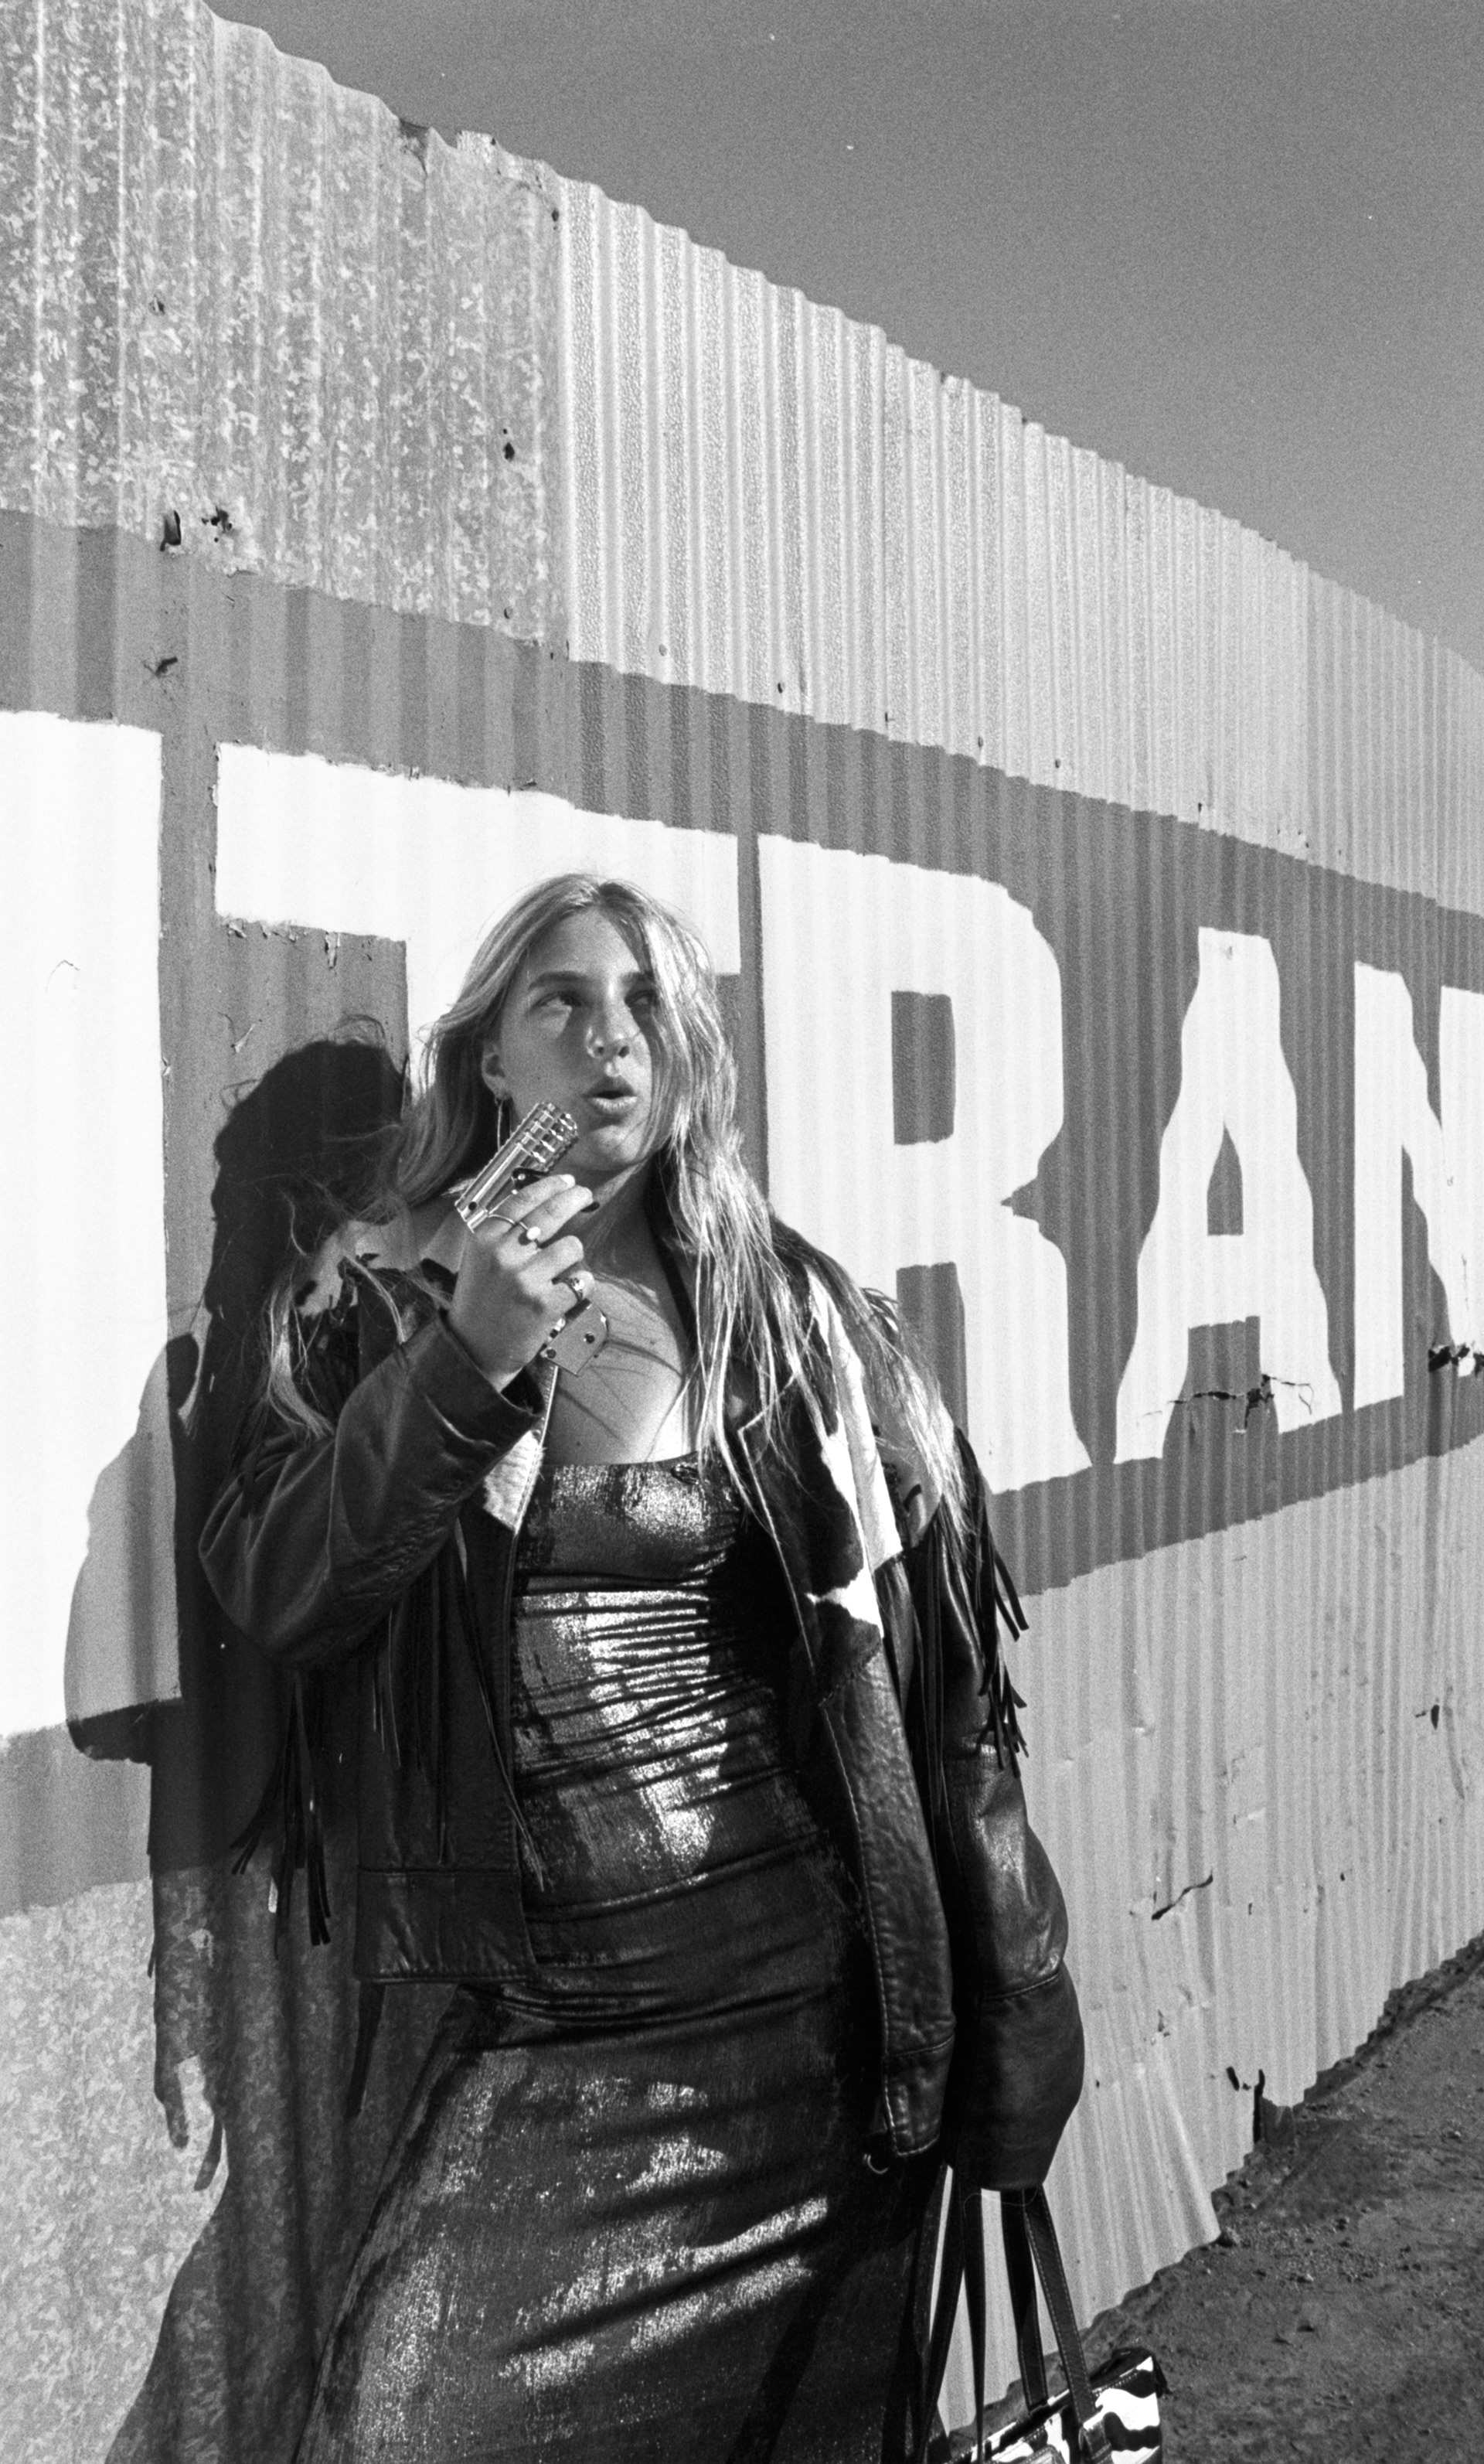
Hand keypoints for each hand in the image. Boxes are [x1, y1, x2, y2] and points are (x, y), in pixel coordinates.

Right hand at [447, 1173, 595, 1386]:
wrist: (474, 1347)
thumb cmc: (481, 1300)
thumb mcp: (479, 1257)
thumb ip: (504, 1231)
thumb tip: (543, 1200)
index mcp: (485, 1238)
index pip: (524, 1199)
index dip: (550, 1185)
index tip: (567, 1181)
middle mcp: (503, 1254)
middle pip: (552, 1212)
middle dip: (576, 1198)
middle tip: (585, 1196)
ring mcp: (524, 1279)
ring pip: (572, 1247)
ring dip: (574, 1255)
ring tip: (563, 1268)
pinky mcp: (544, 1304)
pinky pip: (582, 1280)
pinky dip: (582, 1284)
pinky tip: (570, 1289)